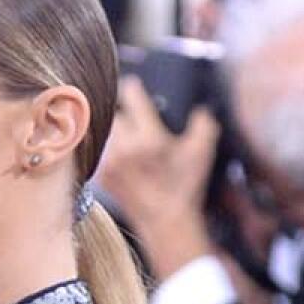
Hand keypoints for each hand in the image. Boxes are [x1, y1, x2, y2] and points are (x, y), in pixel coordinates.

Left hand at [97, 77, 220, 280]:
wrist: (164, 219)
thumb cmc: (185, 186)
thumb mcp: (202, 152)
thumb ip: (203, 124)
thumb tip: (200, 107)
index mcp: (150, 139)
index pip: (132, 97)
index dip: (132, 87)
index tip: (132, 84)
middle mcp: (125, 148)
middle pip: (112, 112)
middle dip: (120, 108)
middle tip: (126, 107)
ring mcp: (110, 162)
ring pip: (103, 130)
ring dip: (112, 127)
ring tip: (121, 127)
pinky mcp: (101, 173)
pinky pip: (99, 149)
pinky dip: (106, 146)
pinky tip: (118, 148)